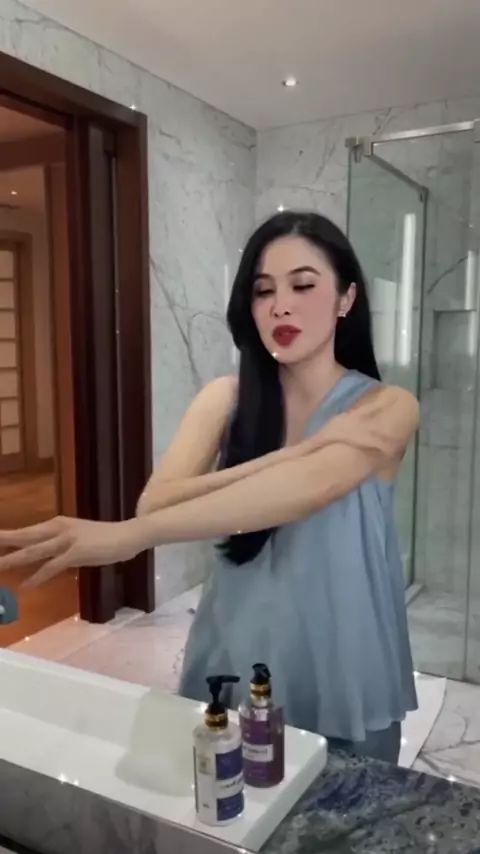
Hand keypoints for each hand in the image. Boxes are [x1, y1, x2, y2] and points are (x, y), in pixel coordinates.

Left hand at [0, 516, 146, 587]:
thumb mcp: (78, 537)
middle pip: (24, 537)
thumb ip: (61, 544)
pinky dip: (38, 577)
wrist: (128, 535)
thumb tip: (46, 555)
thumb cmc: (106, 537)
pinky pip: (52, 567)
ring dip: (13, 560)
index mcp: (58, 523)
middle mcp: (59, 528)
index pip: (27, 531)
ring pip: (34, 551)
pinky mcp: (76, 553)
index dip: (9, 537)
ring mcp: (67, 540)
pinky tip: (26, 586)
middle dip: (5, 541)